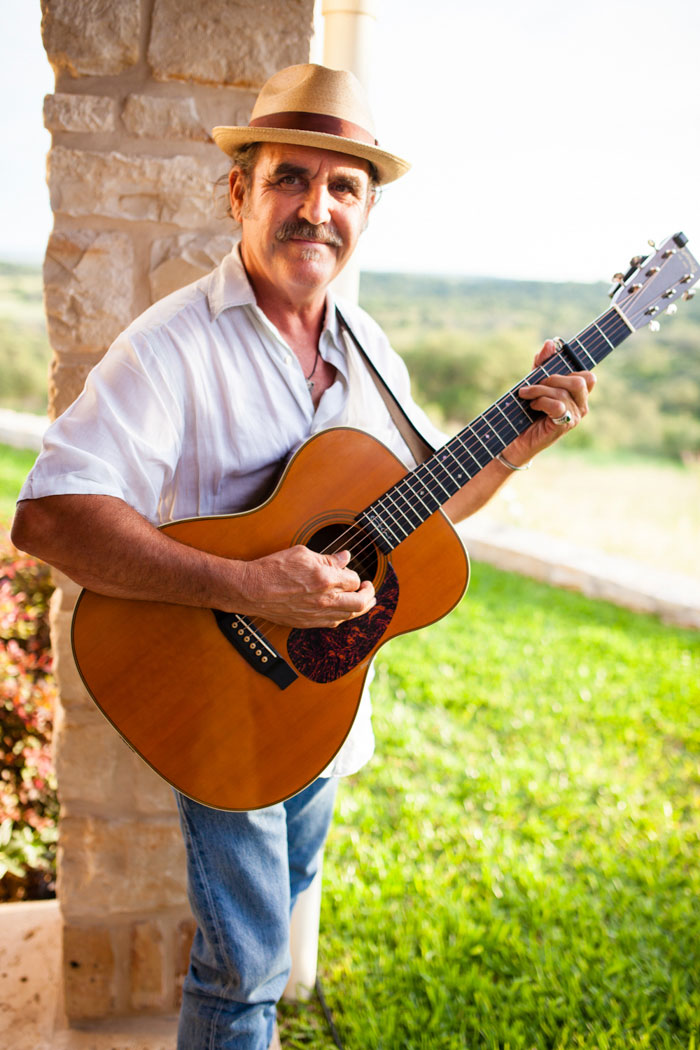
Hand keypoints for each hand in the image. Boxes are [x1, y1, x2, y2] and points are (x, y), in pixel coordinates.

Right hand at [235, 545, 375, 627]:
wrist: (251, 590)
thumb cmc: (273, 569)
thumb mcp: (302, 554)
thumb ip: (327, 558)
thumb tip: (345, 557)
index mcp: (325, 579)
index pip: (353, 579)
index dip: (354, 574)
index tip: (349, 570)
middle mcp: (325, 600)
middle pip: (360, 602)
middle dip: (369, 594)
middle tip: (369, 588)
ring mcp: (317, 614)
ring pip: (349, 616)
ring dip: (361, 608)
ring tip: (366, 602)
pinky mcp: (308, 623)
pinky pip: (334, 623)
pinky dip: (344, 617)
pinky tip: (344, 611)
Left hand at [507, 339, 595, 460]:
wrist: (515, 439)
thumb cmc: (526, 412)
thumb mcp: (534, 383)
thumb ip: (542, 364)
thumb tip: (550, 342)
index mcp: (578, 395)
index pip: (588, 376)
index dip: (570, 368)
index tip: (547, 369)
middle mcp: (581, 406)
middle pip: (580, 381)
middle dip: (553, 378)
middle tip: (536, 384)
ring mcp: (575, 417)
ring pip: (563, 392)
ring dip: (539, 390)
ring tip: (526, 396)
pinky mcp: (564, 425)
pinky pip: (558, 405)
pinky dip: (541, 402)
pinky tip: (532, 406)